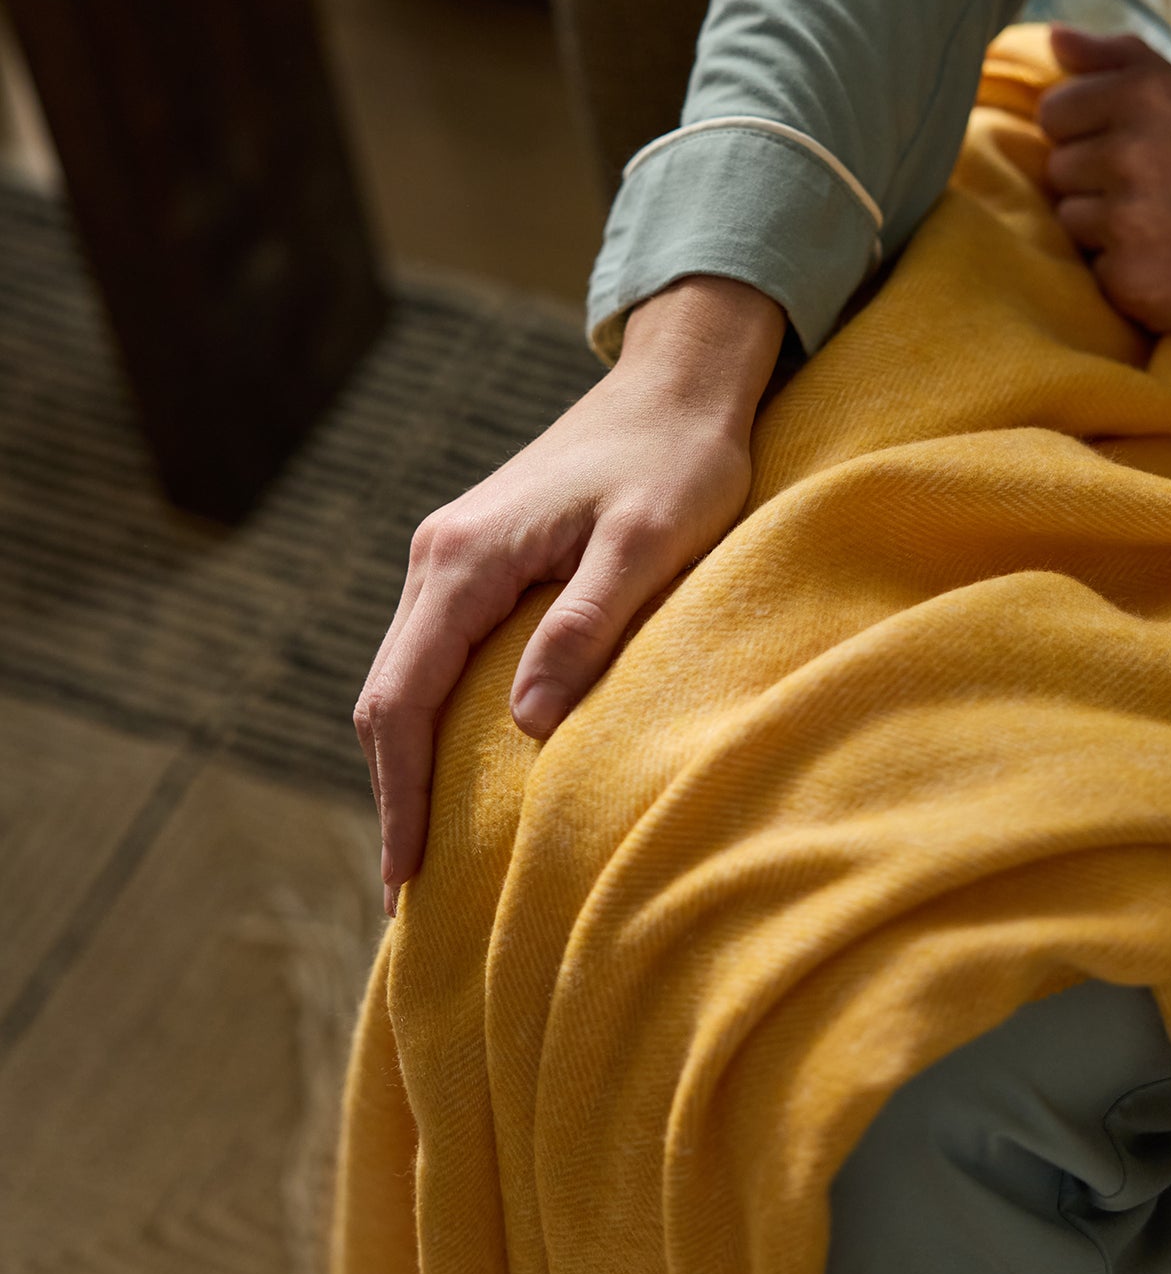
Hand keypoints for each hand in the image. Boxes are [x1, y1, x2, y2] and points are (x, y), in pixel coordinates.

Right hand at [353, 276, 786, 915]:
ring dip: (411, 760)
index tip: (407, 879)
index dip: (399, 796)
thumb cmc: (680, 458)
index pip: (402, 699)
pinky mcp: (480, 555)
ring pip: (405, 676)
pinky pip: (435, 654)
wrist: (680, 380)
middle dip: (394, 794)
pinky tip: (462, 765)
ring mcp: (453, 553)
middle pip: (387, 696)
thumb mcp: (648, 543)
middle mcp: (439, 555)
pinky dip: (433, 719)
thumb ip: (587, 626)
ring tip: (434, 850)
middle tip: (412, 893)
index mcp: (464, 559)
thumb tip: (524, 726)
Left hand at [1037, 27, 1170, 350]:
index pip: (1056, 112)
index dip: (1090, 136)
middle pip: (1058, 170)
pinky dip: (1130, 276)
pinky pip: (1097, 274)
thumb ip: (1124, 61)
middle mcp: (1130, 151)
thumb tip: (1052, 38)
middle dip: (1098, 184)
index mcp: (1146, 95)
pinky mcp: (1133, 280)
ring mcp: (1128, 220)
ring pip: (1071, 223)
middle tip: (1168, 196)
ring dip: (1109, 232)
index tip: (1139, 154)